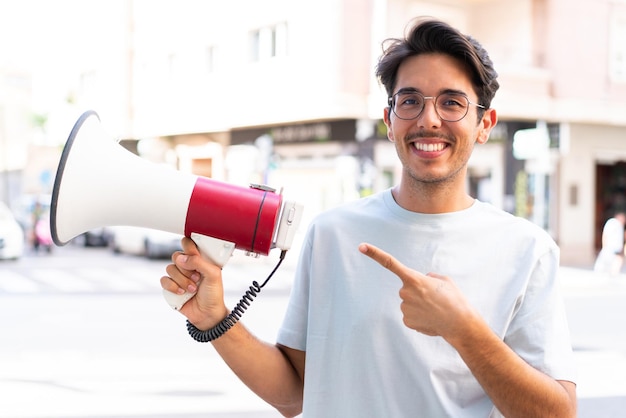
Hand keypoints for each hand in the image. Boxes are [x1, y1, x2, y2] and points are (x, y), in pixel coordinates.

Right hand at [161, 237, 228, 328]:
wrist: (207, 313)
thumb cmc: (213, 294)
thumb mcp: (213, 275)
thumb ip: (199, 262)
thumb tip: (182, 258)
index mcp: (199, 259)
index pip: (188, 243)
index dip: (189, 249)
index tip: (194, 256)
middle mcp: (188, 266)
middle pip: (176, 255)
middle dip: (186, 269)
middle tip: (196, 277)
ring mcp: (178, 276)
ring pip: (169, 268)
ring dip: (182, 280)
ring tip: (192, 288)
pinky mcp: (171, 286)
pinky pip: (164, 280)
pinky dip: (173, 287)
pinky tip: (182, 293)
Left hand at [358, 242, 477, 340]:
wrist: (460, 323)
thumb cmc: (454, 299)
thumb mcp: (443, 280)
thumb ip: (428, 277)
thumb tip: (422, 279)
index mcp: (413, 278)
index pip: (390, 263)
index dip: (374, 254)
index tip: (361, 247)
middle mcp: (405, 292)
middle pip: (407, 289)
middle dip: (418, 292)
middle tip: (435, 299)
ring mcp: (404, 308)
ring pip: (409, 303)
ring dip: (420, 305)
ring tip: (435, 309)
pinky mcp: (407, 321)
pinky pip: (411, 315)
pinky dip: (420, 316)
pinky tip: (431, 318)